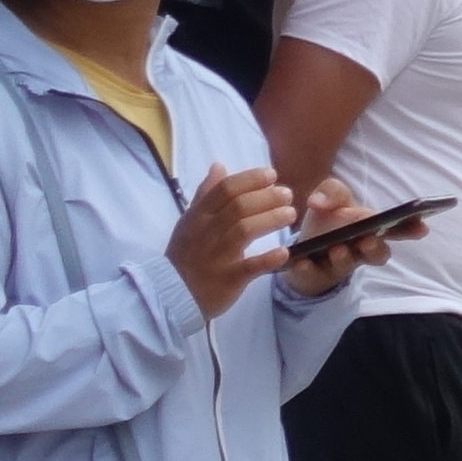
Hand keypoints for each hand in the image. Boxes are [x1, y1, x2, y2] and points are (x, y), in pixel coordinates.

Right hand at [167, 164, 299, 316]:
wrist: (171, 295)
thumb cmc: (186, 255)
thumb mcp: (189, 221)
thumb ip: (206, 194)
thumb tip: (219, 165)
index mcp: (198, 217)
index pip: (224, 190)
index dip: (250, 179)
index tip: (272, 174)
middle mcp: (206, 233)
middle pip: (238, 207)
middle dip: (266, 197)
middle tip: (288, 194)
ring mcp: (216, 256)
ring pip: (244, 231)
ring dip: (270, 220)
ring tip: (290, 214)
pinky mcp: (227, 279)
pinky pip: (250, 267)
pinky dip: (268, 258)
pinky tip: (285, 251)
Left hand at [277, 176, 412, 296]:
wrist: (300, 251)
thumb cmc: (327, 224)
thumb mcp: (331, 200)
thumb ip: (333, 191)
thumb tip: (319, 202)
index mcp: (371, 229)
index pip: (397, 230)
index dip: (411, 229)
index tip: (422, 228)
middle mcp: (361, 250)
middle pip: (378, 253)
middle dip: (376, 248)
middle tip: (369, 239)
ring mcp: (340, 264)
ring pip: (349, 265)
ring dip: (344, 258)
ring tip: (336, 249)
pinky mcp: (315, 276)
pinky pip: (313, 275)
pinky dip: (308, 269)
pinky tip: (301, 263)